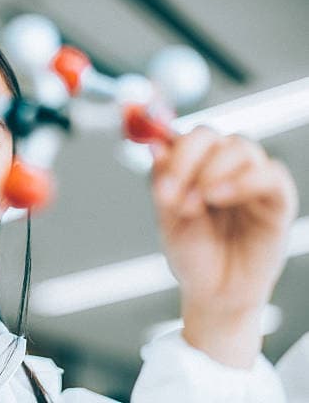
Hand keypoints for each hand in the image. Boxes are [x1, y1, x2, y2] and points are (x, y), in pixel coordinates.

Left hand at [150, 127, 297, 367]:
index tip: (161, 177)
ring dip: (212, 171)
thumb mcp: (168, 220)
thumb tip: (154, 144)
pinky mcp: (277, 200)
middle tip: (176, 193)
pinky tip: (219, 197)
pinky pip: (270, 174)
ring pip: (241, 147)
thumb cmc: (192, 256)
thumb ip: (163, 182)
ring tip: (196, 204)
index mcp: (196, 168)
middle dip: (188, 159)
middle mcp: (224, 168)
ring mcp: (252, 181)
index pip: (188, 137)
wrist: (214, 294)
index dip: (173, 150)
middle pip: (212, 136)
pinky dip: (242, 180)